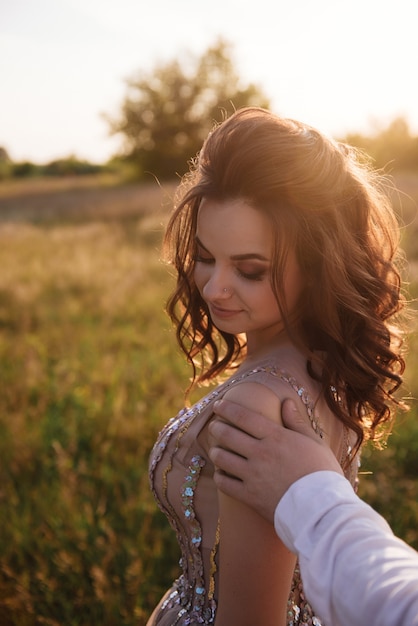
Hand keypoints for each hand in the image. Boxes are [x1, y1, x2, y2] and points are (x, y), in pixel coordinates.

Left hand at [209, 398, 342, 522]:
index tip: (218, 405)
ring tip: (216, 449)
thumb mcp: (314, 442)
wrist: (323, 511)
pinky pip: (224, 483)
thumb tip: (286, 402)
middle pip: (227, 435)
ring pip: (221, 458)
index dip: (227, 409)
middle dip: (216, 428)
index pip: (244, 417)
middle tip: (214, 426)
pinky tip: (222, 473)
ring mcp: (253, 475)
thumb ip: (296, 422)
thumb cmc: (323, 474)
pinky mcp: (249, 496)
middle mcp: (260, 453)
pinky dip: (219, 476)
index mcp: (276, 437)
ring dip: (215, 451)